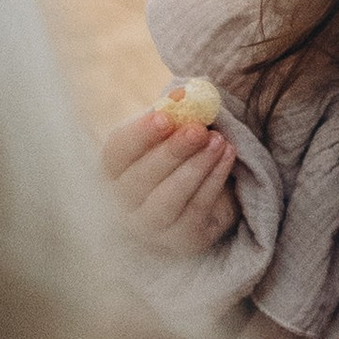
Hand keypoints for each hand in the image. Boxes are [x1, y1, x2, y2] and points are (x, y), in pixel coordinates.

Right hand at [101, 100, 236, 254]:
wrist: (204, 194)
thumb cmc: (178, 156)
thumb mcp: (171, 133)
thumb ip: (172, 116)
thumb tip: (182, 96)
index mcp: (111, 172)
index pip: (116, 154)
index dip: (139, 135)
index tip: (166, 116)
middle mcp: (120, 206)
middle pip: (139, 181)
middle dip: (172, 152)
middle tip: (198, 129)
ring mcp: (148, 230)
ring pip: (167, 200)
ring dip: (195, 168)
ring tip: (219, 141)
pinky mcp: (179, 242)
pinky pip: (195, 211)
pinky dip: (213, 181)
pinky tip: (228, 157)